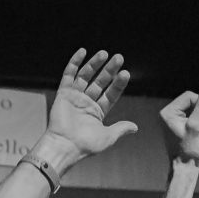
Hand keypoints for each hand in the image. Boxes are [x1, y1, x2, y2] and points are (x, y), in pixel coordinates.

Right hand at [40, 48, 138, 164]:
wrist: (65, 146)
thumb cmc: (86, 145)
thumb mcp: (108, 137)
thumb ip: (121, 128)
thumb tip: (134, 127)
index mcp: (98, 113)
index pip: (111, 94)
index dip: (118, 83)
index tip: (126, 73)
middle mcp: (87, 103)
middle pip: (100, 82)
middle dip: (109, 70)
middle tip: (119, 58)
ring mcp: (75, 97)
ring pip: (86, 76)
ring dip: (95, 64)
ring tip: (104, 53)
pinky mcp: (63, 94)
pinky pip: (68, 75)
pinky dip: (74, 63)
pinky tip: (82, 51)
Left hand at [159, 85, 198, 164]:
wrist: (184, 167)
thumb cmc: (189, 148)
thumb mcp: (198, 125)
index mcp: (167, 112)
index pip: (189, 97)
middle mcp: (166, 114)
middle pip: (189, 100)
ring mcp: (170, 119)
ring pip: (190, 107)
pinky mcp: (175, 124)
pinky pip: (189, 114)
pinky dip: (197, 118)